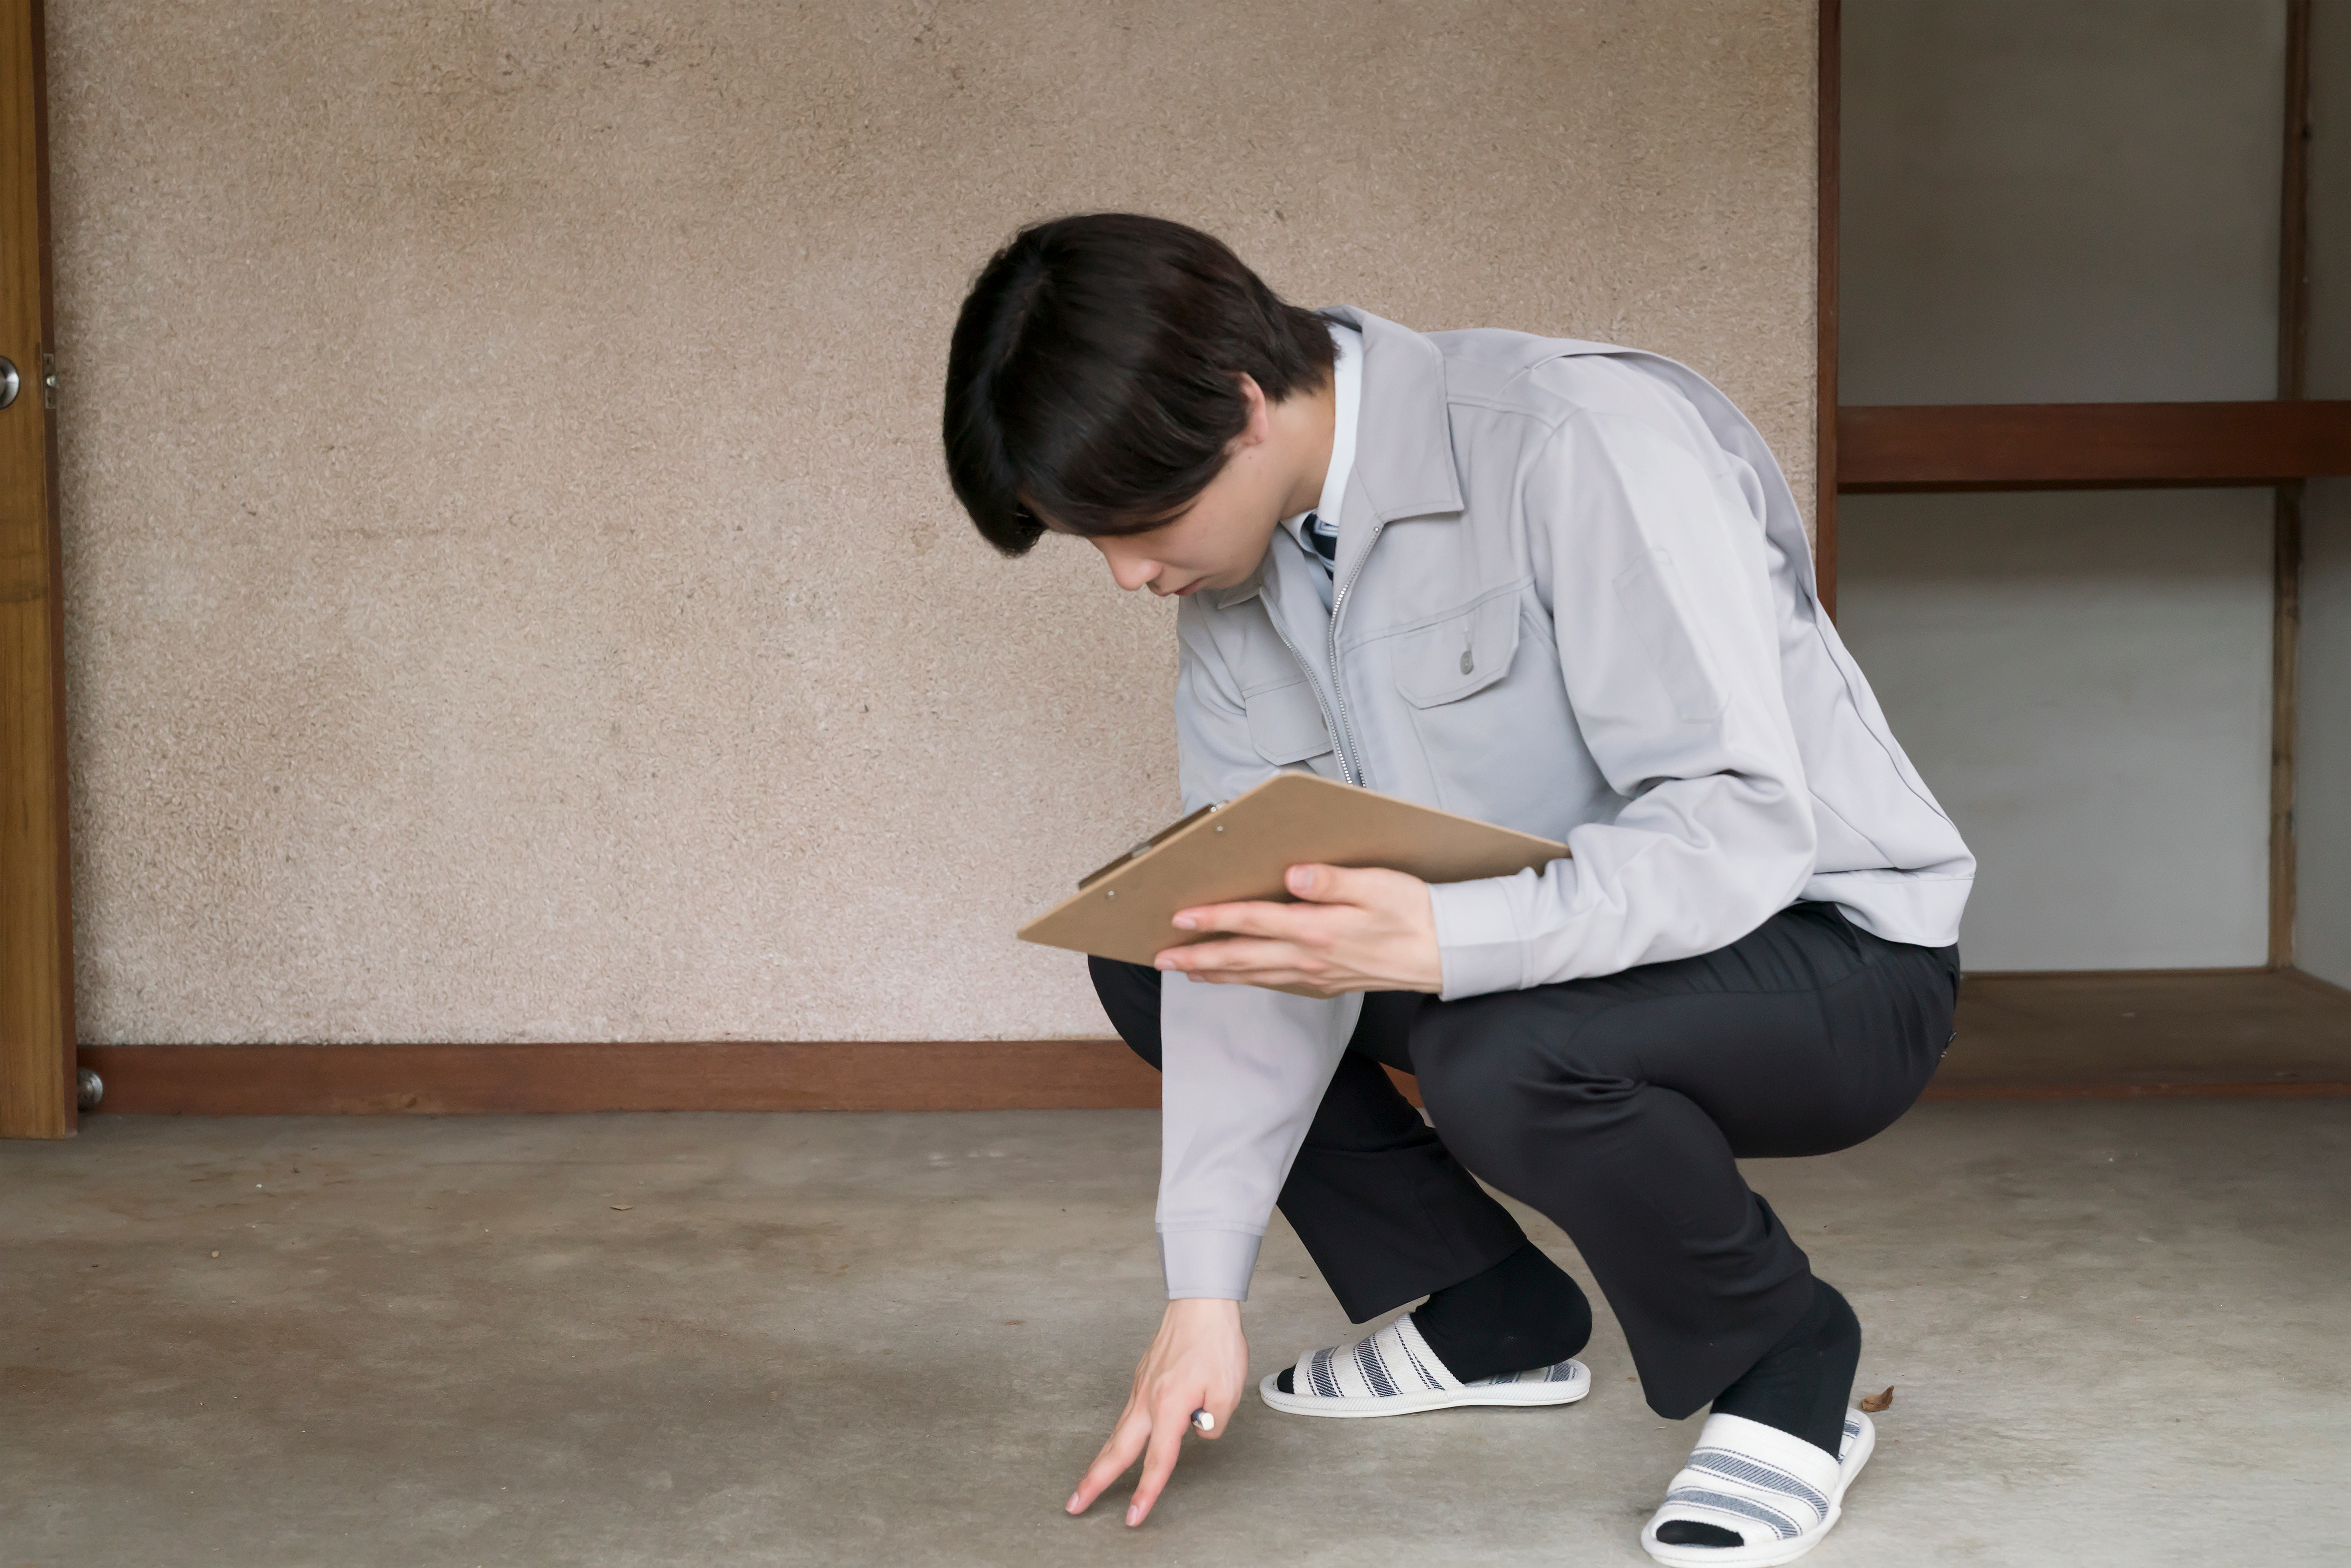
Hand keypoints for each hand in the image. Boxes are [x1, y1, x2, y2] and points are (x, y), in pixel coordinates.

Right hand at [1066, 1297, 1247, 1527]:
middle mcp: (1148, 1399)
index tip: (1133, 1516)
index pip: (1158, 1460)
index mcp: (1169, 1406)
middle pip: (1117, 1450)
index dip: (1146, 1492)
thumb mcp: (1227, 1391)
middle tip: (1074, 1504)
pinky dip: (1120, 1435)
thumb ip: (1213, 1422)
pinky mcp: (1143, 1378)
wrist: (1201, 1303)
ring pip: (1118, 1432)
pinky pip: (1129, 1414)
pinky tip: (1121, 1444)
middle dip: (1094, 1481)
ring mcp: (1141, 1387)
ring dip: (1102, 1460)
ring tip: (1089, 1483)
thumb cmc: (1215, 1343)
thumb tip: (1199, 1431)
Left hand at [1154, 864, 1442, 995]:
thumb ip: (1331, 881)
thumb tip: (1292, 875)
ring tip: (1186, 970)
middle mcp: (1310, 958)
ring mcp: (1317, 975)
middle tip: (1161, 959)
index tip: (1180, 918)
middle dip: (1198, 958)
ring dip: (1217, 973)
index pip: (1253, 922)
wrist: (1446, 953)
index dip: (1214, 920)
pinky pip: (1275, 984)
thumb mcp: (1377, 885)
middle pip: (1242, 958)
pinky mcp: (1326, 983)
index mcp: (1318, 930)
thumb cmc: (1414, 913)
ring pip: (1255, 976)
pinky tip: (1237, 977)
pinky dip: (1247, 981)